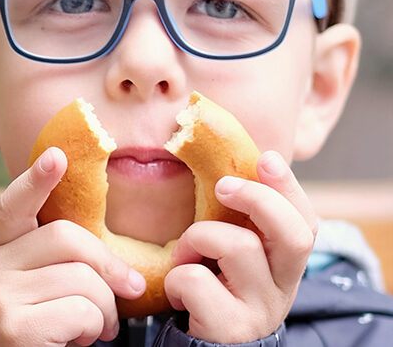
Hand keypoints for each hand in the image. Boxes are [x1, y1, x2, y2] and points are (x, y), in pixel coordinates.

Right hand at [0, 147, 146, 346]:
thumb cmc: (53, 325)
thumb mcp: (54, 282)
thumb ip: (67, 258)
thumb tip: (128, 275)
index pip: (14, 204)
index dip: (35, 180)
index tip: (57, 156)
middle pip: (67, 238)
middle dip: (108, 267)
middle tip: (125, 294)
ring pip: (82, 279)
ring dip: (105, 310)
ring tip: (94, 327)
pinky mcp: (13, 326)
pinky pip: (81, 311)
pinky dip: (94, 329)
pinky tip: (78, 341)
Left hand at [165, 151, 317, 342]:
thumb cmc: (214, 291)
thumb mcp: (232, 256)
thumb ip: (239, 221)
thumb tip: (231, 163)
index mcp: (284, 264)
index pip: (305, 221)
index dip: (288, 188)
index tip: (264, 158)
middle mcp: (283, 286)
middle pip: (293, 235)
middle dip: (257, 199)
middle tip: (221, 186)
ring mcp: (259, 308)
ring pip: (237, 246)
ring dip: (198, 237)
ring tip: (184, 257)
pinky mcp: (229, 325)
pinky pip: (195, 280)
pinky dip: (176, 278)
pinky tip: (177, 292)